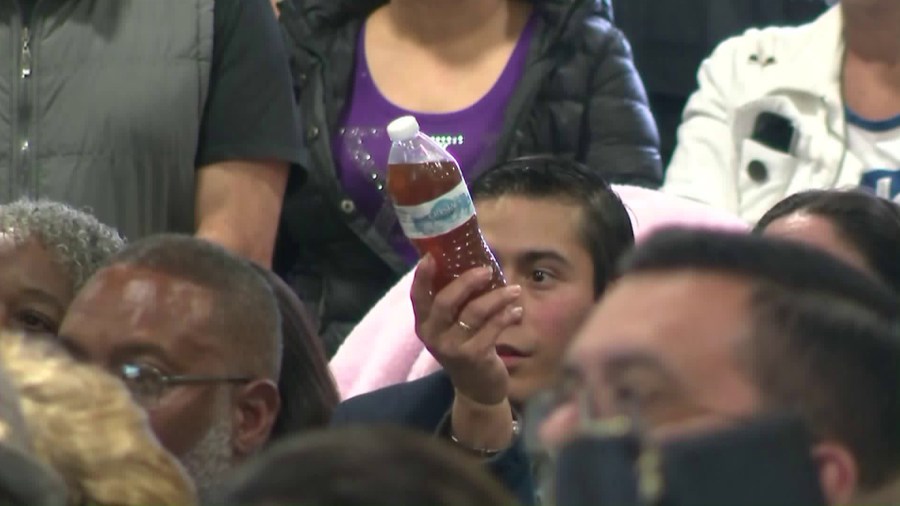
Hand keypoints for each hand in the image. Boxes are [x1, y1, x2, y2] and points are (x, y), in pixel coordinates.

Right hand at [410, 255, 522, 405]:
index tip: (431, 256)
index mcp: (424, 324)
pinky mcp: (474, 356)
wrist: (477, 388)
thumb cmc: (465, 346)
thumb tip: (470, 262)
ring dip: (497, 297)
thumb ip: (455, 301)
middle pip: (446, 301)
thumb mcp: (452, 326)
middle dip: (467, 282)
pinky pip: (493, 328)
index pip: (417, 296)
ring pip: (474, 312)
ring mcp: (453, 347)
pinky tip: (517, 311)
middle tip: (487, 270)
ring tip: (514, 289)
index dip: (422, 276)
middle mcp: (433, 336)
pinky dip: (507, 316)